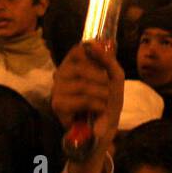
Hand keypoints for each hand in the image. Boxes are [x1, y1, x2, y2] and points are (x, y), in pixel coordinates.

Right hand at [52, 41, 124, 172]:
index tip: (105, 68)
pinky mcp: (57, 105)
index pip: (77, 50)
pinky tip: (98, 109)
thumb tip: (95, 43)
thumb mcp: (114, 76)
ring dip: (102, 94)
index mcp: (73, 65)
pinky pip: (82, 99)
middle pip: (82, 67)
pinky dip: (97, 105)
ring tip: (103, 102)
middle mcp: (61, 75)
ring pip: (84, 85)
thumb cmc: (108, 101)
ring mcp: (57, 90)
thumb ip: (107, 58)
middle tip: (106, 91)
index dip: (93, 55)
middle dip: (102, 80)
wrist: (104, 129)